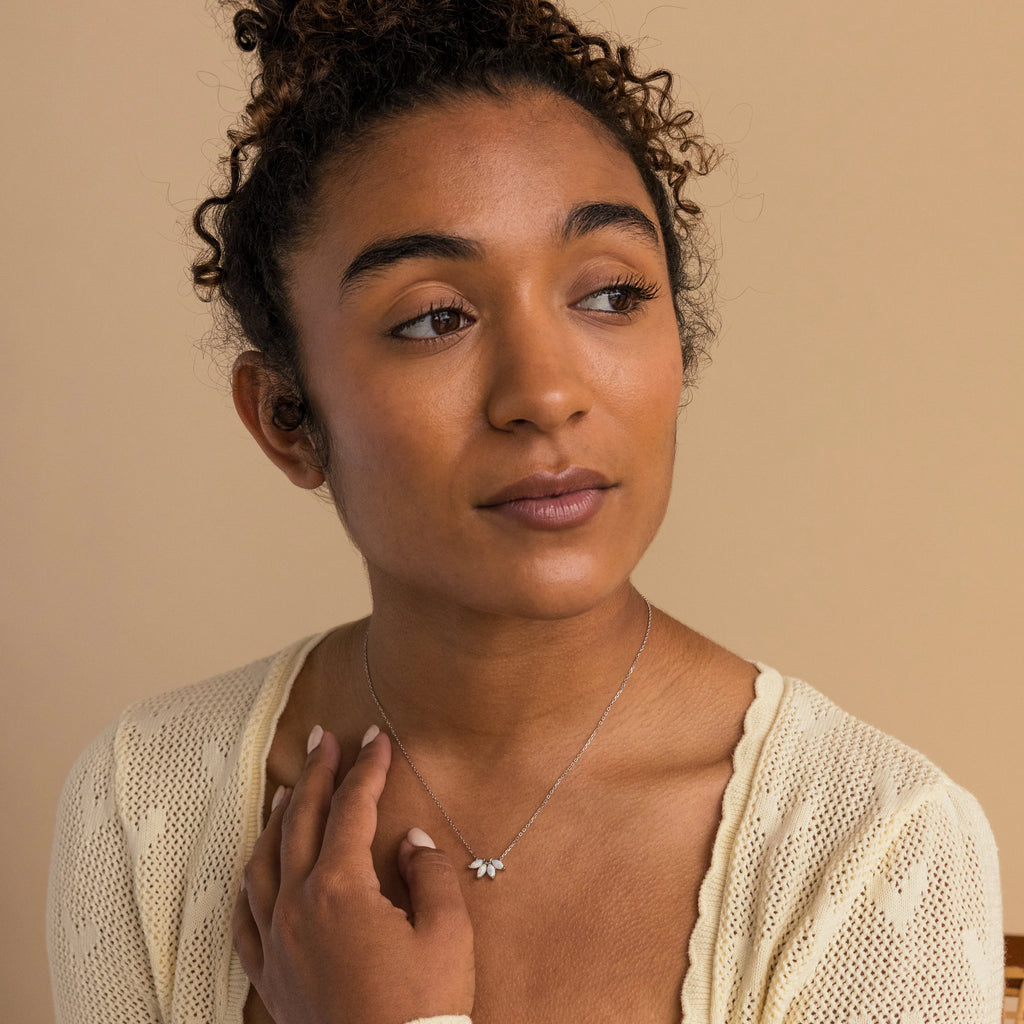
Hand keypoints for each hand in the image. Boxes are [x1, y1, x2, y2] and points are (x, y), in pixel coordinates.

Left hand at [234, 725, 475, 1023]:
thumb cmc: (422, 1009)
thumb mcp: (447, 934)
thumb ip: (429, 875)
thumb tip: (410, 841)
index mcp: (340, 891)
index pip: (352, 811)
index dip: (366, 769)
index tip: (377, 739)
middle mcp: (297, 908)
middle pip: (300, 822)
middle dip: (315, 775)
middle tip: (324, 739)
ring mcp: (278, 944)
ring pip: (263, 863)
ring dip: (276, 819)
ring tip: (285, 788)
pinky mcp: (271, 977)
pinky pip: (245, 918)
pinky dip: (249, 883)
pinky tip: (254, 870)